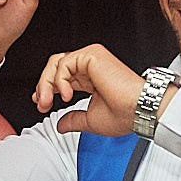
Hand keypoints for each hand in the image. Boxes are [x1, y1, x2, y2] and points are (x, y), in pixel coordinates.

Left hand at [34, 44, 150, 135]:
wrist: (139, 110)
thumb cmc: (125, 114)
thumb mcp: (90, 120)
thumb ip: (73, 119)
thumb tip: (61, 125)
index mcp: (92, 78)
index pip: (63, 76)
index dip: (49, 88)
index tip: (42, 103)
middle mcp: (92, 66)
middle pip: (56, 67)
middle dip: (44, 86)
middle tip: (41, 104)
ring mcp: (92, 58)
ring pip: (56, 63)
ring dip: (47, 83)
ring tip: (48, 101)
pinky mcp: (92, 55)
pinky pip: (64, 63)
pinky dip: (59, 80)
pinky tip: (66, 95)